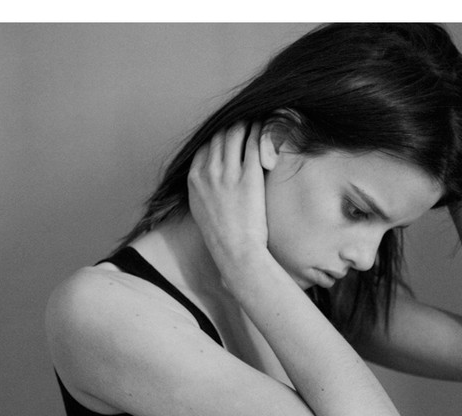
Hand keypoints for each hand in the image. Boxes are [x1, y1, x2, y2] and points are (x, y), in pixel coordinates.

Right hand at [188, 122, 267, 267]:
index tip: (230, 131)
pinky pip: (254, 145)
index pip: (205, 145)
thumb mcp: (201, 209)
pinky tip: (267, 127)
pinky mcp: (249, 178)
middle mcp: (208, 173)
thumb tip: (209, 178)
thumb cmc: (222, 237)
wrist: (235, 252)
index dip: (219, 135)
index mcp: (194, 179)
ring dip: (248, 123)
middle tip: (248, 118)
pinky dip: (260, 132)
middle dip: (234, 124)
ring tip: (259, 118)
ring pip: (236, 134)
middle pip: (220, 136)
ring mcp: (228, 174)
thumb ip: (202, 189)